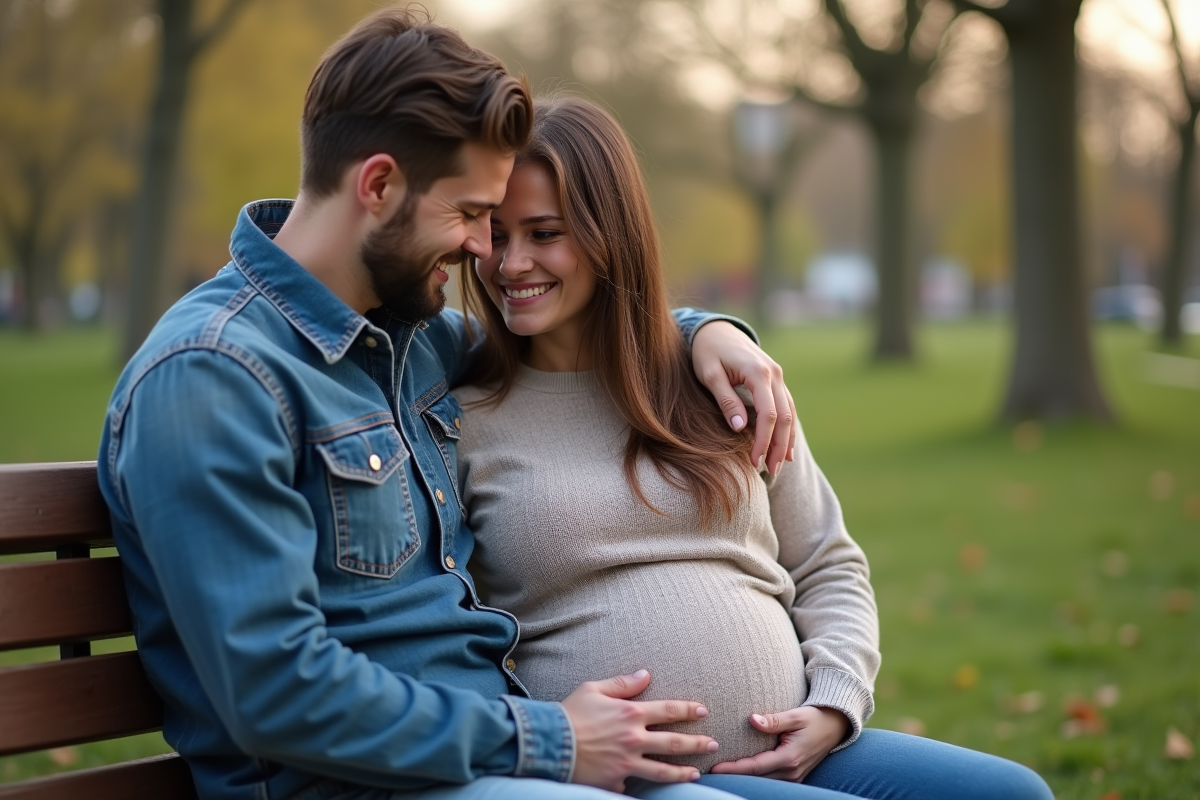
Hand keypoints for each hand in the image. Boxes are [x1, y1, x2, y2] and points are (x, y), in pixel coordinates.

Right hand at [561, 669, 717, 791]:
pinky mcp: (615, 780)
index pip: (669, 710)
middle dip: (697, 743)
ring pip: (663, 771)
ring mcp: (627, 763)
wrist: (548, 742)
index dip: (688, 710)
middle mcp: (634, 739)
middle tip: (713, 744)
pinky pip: (632, 786)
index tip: (702, 711)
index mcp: (631, 713)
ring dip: (683, 772)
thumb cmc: (570, 713)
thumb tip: (645, 675)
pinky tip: (651, 790)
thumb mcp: (594, 689)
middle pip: (674, 743)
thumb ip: (623, 684)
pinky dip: (638, 786)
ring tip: (697, 773)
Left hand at [691, 321, 795, 475]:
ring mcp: (779, 376)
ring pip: (791, 413)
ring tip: (779, 465)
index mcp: (758, 372)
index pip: (768, 414)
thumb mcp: (710, 375)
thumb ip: (726, 400)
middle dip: (778, 447)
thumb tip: (740, 428)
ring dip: (786, 440)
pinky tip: (785, 446)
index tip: (753, 462)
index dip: (763, 441)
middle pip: (785, 417)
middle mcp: (775, 374)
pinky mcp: (777, 379)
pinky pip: (787, 406)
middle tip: (770, 472)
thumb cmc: (707, 352)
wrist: (716, 329)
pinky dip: (787, 427)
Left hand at [709, 706, 848, 781]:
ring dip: (742, 780)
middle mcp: (791, 772)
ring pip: (762, 783)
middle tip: (709, 773)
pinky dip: (754, 779)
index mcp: (790, 758)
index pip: (755, 767)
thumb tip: (752, 719)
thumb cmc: (814, 718)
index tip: (715, 768)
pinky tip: (739, 774)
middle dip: (733, 778)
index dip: (733, 768)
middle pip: (756, 779)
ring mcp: (794, 777)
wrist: (836, 727)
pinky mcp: (793, 777)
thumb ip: (774, 720)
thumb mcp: (796, 715)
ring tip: (719, 775)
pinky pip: (770, 781)